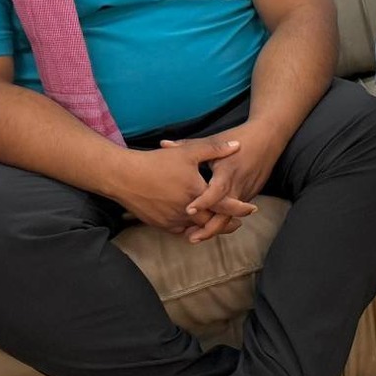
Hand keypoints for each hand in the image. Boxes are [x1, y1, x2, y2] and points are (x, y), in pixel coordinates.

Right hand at [113, 136, 252, 236]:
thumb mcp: (188, 152)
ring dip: (208, 227)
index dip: (240, 208)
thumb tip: (237, 145)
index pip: (225, 206)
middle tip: (238, 222)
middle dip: (226, 223)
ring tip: (218, 223)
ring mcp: (172, 220)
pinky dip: (189, 228)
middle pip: (212, 223)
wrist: (123, 177)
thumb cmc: (156, 162)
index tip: (252, 209)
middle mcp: (186, 210)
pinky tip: (194, 224)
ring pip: (196, 228)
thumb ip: (215, 149)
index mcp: (196, 193)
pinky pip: (180, 230)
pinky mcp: (160, 224)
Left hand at [180, 119, 282, 243]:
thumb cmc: (240, 137)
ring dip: (214, 227)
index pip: (216, 191)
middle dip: (209, 228)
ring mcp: (247, 191)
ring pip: (231, 215)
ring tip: (195, 236)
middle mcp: (239, 184)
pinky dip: (223, 218)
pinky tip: (209, 225)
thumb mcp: (214, 140)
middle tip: (191, 237)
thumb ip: (187, 145)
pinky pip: (236, 210)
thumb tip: (163, 144)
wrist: (269, 138)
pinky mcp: (251, 193)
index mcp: (228, 171)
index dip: (203, 202)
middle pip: (226, 213)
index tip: (188, 210)